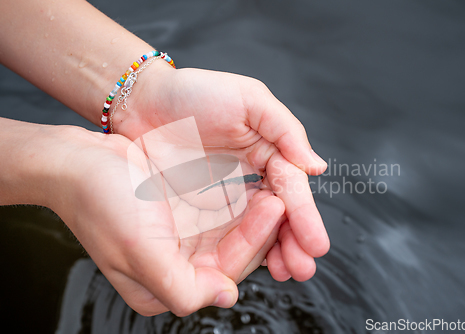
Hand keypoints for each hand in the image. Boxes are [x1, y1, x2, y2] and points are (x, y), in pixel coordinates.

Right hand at [49, 126, 284, 315]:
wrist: (77, 161)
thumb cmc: (100, 201)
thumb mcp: (138, 251)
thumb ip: (182, 287)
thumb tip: (227, 297)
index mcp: (164, 285)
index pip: (225, 272)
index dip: (254, 242)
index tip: (276, 207)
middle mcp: (177, 265)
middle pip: (234, 255)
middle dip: (262, 230)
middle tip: (285, 198)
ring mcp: (182, 239)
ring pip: (234, 233)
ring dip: (257, 215)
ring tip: (277, 191)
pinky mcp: (185, 215)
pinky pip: (224, 214)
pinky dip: (242, 203)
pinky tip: (258, 187)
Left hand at [113, 64, 330, 281]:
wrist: (144, 102)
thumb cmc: (195, 92)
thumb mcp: (248, 100)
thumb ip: (285, 131)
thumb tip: (316, 167)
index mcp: (268, 151)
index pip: (292, 189)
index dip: (304, 216)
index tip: (316, 244)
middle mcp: (252, 177)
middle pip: (281, 215)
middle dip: (294, 243)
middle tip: (302, 269)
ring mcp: (227, 195)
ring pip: (257, 229)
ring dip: (273, 253)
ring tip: (284, 273)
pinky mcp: (201, 209)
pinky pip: (225, 233)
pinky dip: (241, 251)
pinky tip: (252, 266)